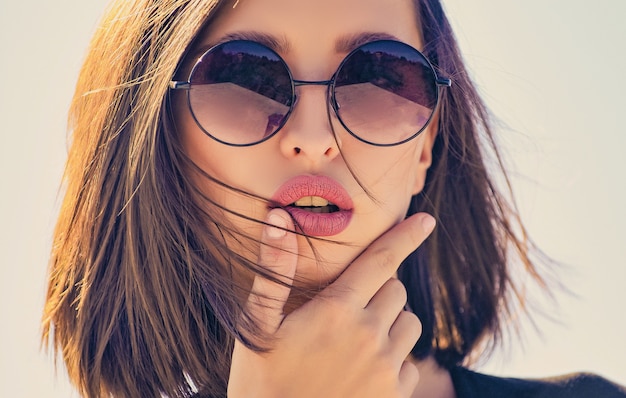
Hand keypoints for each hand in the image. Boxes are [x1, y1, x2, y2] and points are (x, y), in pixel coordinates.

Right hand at [228, 209, 435, 397]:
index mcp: (336, 311)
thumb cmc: (261, 382)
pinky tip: (363, 371)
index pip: (381, 261)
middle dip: (380, 289)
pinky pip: (410, 362)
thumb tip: (278, 217)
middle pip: (396, 289)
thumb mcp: (258, 325)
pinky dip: (395, 359)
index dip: (406, 236)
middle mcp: (369, 335)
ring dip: (391, 322)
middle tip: (348, 308)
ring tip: (357, 340)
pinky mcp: (396, 395)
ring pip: (410, 323)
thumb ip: (274, 270)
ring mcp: (386, 368)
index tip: (427, 220)